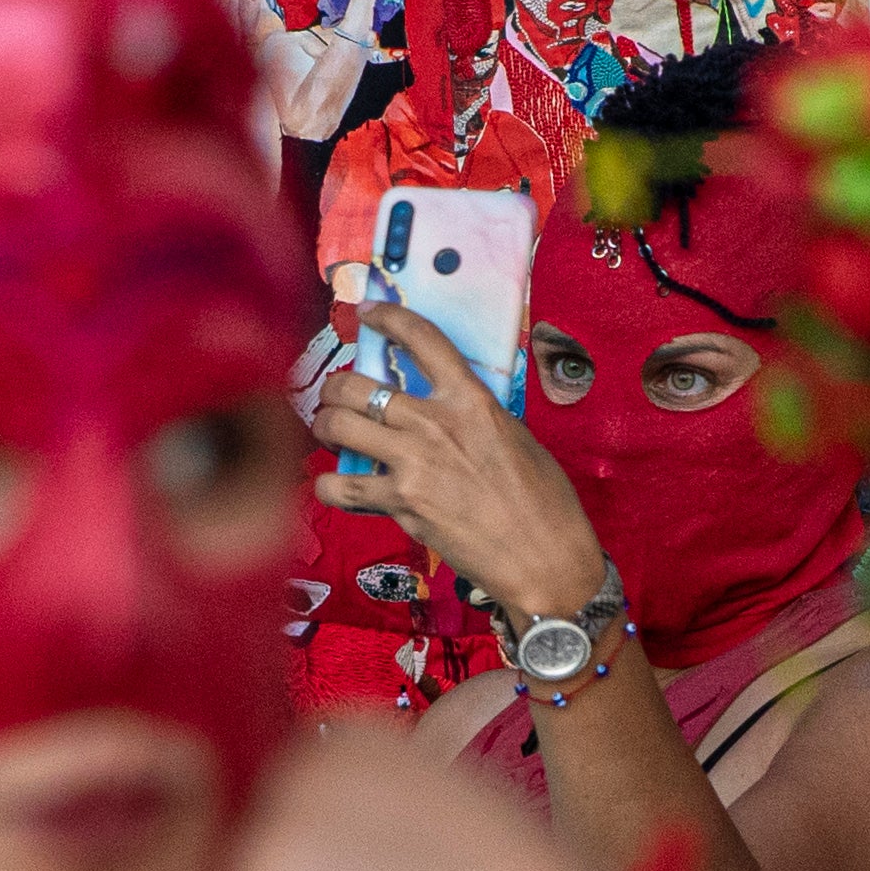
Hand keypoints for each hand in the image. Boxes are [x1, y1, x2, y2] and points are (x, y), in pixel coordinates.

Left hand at [311, 305, 606, 623]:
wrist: (543, 556)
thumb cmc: (543, 501)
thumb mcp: (514, 437)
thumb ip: (472, 416)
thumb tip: (444, 409)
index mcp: (471, 400)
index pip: (421, 339)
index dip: (387, 317)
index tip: (368, 314)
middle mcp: (434, 424)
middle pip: (355, 385)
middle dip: (336, 389)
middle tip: (338, 399)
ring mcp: (412, 464)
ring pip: (337, 425)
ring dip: (326, 427)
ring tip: (332, 434)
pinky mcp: (399, 504)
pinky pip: (338, 487)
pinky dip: (329, 486)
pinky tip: (336, 486)